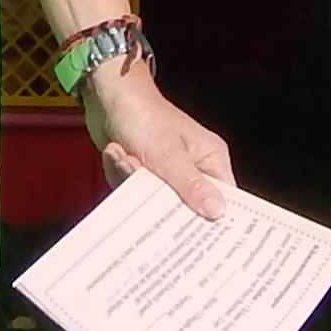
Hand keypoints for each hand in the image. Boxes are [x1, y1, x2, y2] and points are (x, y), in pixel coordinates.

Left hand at [84, 59, 237, 219]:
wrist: (107, 95)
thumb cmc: (144, 116)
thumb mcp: (169, 156)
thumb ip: (193, 186)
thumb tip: (218, 212)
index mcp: (210, 159)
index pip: (224, 199)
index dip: (214, 218)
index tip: (199, 235)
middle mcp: (192, 167)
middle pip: (185, 205)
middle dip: (159, 197)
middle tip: (145, 185)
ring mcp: (165, 170)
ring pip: (152, 199)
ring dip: (133, 180)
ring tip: (126, 157)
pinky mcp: (142, 171)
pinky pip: (133, 190)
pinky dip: (120, 174)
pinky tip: (118, 153)